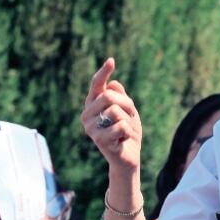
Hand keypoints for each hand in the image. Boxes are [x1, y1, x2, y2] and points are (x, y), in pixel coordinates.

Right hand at [81, 58, 142, 172]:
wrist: (129, 158)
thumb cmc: (127, 133)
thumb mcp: (127, 111)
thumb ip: (120, 96)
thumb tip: (113, 83)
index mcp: (93, 106)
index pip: (96, 85)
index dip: (103, 73)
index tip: (111, 61)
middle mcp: (87, 115)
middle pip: (109, 96)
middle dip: (127, 104)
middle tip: (131, 116)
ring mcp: (90, 128)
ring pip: (116, 111)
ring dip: (129, 120)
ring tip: (126, 131)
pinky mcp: (98, 140)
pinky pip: (121, 126)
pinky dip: (128, 132)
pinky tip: (123, 140)